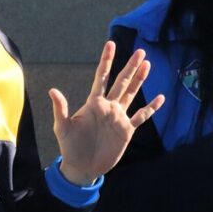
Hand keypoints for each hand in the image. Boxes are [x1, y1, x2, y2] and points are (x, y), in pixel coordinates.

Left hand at [48, 41, 164, 185]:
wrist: (82, 167)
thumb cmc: (69, 147)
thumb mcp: (62, 127)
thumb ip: (60, 109)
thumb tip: (52, 90)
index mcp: (93, 103)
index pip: (101, 77)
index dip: (106, 61)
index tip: (110, 44)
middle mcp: (108, 107)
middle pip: (121, 83)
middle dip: (130, 67)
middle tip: (140, 51)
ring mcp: (118, 118)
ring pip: (132, 94)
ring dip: (140, 80)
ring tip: (147, 65)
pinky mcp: (127, 131)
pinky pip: (141, 116)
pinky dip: (151, 108)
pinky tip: (160, 98)